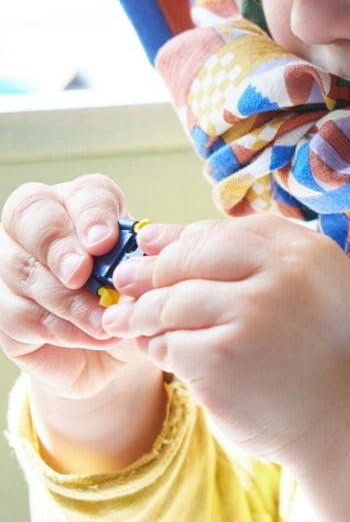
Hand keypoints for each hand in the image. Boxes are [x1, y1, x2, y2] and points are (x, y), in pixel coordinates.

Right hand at [0, 174, 142, 399]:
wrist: (119, 346)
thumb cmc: (134, 297)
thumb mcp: (146, 274)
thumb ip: (140, 258)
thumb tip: (141, 257)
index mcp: (84, 203)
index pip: (83, 193)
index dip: (92, 214)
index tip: (104, 241)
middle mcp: (42, 222)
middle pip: (32, 216)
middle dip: (59, 247)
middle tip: (81, 274)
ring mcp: (14, 262)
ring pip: (25, 269)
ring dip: (68, 299)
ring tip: (104, 321)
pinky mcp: (3, 308)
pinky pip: (18, 313)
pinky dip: (59, 327)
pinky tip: (90, 335)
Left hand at [104, 214, 349, 464]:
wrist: (347, 419)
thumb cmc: (320, 350)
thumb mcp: (306, 287)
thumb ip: (249, 258)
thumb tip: (159, 236)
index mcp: (308, 251)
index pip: (230, 230)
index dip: (187, 238)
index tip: (156, 247)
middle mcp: (283, 275)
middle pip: (195, 256)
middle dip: (156, 270)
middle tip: (130, 281)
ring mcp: (252, 315)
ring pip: (173, 300)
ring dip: (144, 311)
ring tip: (133, 320)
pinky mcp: (222, 360)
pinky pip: (169, 343)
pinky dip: (154, 346)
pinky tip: (155, 349)